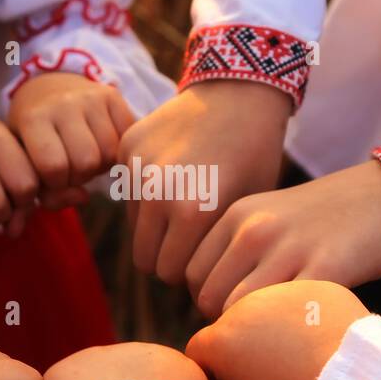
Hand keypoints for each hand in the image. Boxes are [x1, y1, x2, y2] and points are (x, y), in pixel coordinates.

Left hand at [9, 73, 134, 195]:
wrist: (47, 91)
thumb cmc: (34, 139)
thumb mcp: (27, 165)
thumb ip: (47, 195)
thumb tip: (84, 198)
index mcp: (32, 119)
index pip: (53, 168)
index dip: (57, 184)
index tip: (52, 177)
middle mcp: (62, 103)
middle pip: (86, 162)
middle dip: (81, 176)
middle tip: (72, 168)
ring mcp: (90, 97)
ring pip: (110, 153)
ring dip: (100, 165)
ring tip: (86, 157)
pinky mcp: (112, 95)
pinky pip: (127, 138)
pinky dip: (117, 151)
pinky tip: (102, 147)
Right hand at [118, 81, 289, 284]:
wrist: (239, 91)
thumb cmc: (255, 154)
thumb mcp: (248, 207)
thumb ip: (220, 248)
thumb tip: (204, 288)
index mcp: (192, 212)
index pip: (172, 273)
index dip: (192, 273)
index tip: (208, 261)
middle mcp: (156, 192)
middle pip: (147, 259)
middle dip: (169, 258)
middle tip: (194, 243)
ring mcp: (136, 168)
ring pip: (134, 229)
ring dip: (155, 228)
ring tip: (186, 210)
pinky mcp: (125, 147)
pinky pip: (127, 193)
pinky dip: (145, 194)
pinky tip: (174, 176)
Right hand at [185, 281, 367, 379]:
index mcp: (221, 339)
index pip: (199, 351)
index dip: (214, 372)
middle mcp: (245, 304)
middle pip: (229, 324)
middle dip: (240, 344)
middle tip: (270, 373)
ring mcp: (282, 290)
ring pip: (264, 307)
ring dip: (269, 326)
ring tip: (297, 356)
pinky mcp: (318, 285)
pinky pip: (300, 301)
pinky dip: (303, 316)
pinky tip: (319, 340)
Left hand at [186, 161, 380, 318]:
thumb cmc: (329, 218)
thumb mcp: (271, 217)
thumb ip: (239, 250)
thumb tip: (211, 301)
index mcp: (237, 215)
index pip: (192, 274)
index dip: (208, 301)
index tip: (235, 310)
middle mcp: (254, 230)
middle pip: (208, 297)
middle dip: (225, 320)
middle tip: (256, 328)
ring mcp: (288, 249)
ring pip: (237, 309)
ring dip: (252, 330)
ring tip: (276, 333)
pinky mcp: (324, 269)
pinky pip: (283, 312)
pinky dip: (286, 330)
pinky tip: (302, 329)